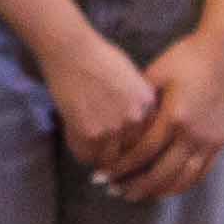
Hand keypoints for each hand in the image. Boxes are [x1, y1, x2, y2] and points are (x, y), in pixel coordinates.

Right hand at [41, 27, 157, 175]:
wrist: (71, 50)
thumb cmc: (101, 58)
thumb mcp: (133, 79)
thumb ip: (141, 104)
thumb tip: (140, 131)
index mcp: (148, 104)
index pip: (152, 141)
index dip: (142, 154)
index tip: (135, 161)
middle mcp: (135, 119)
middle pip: (134, 156)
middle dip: (125, 166)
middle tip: (117, 172)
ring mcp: (112, 128)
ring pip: (111, 162)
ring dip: (104, 166)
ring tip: (99, 166)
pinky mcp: (88, 133)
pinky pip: (87, 156)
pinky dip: (84, 156)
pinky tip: (82, 149)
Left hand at [112, 25, 223, 201]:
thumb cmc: (185, 57)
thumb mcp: (156, 73)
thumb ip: (139, 101)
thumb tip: (118, 124)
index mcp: (174, 116)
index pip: (143, 152)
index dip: (122, 167)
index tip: (103, 175)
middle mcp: (194, 134)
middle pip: (162, 172)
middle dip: (137, 186)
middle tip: (115, 192)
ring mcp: (210, 140)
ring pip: (184, 179)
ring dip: (160, 191)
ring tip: (138, 195)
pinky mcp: (221, 141)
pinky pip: (202, 172)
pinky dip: (183, 184)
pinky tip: (167, 188)